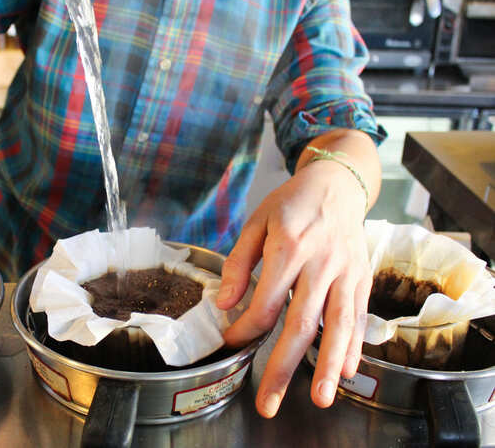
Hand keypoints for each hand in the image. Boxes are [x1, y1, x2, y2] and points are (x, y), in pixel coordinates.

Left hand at [216, 158, 371, 416]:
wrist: (338, 185)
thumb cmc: (291, 203)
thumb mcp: (257, 222)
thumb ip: (239, 263)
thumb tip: (223, 304)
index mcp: (290, 247)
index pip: (266, 302)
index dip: (246, 329)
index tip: (232, 341)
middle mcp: (321, 264)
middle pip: (301, 323)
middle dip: (282, 366)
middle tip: (268, 402)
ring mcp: (347, 273)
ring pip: (336, 326)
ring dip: (326, 366)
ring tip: (318, 398)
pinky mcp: (362, 280)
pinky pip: (358, 318)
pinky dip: (353, 346)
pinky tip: (344, 372)